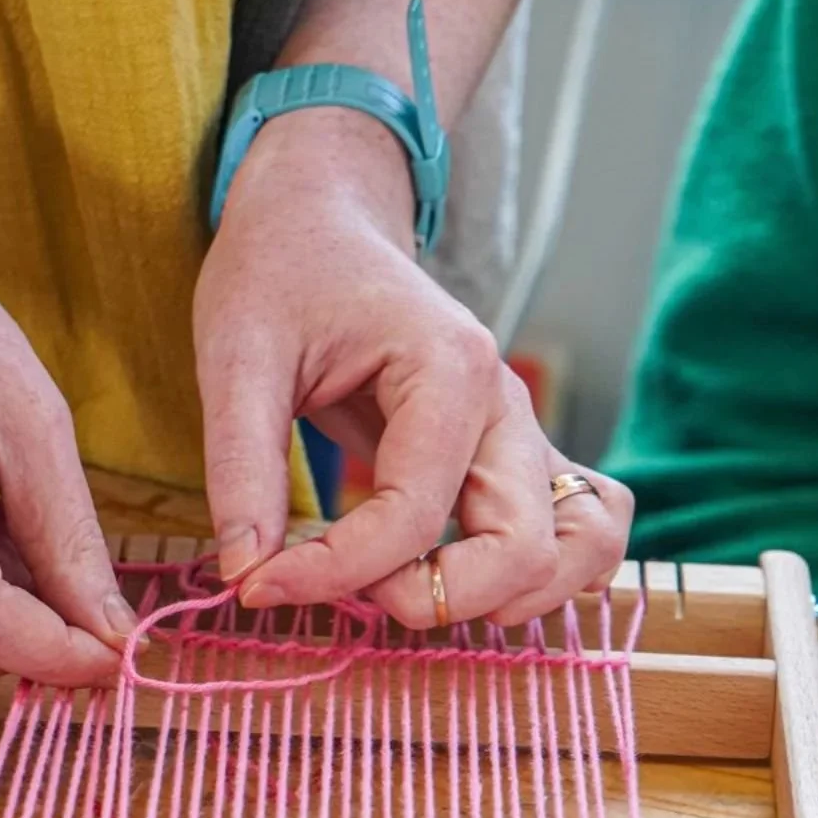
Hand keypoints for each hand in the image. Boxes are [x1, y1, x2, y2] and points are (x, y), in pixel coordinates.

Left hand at [194, 108, 631, 627]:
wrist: (320, 219)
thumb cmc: (280, 274)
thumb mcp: (236, 358)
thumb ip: (242, 469)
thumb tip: (247, 574)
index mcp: (446, 371)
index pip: (409, 515)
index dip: (333, 572)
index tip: (257, 584)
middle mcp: (504, 404)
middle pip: (523, 546)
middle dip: (436, 598)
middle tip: (353, 597)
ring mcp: (519, 430)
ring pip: (582, 544)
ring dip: (512, 597)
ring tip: (415, 596)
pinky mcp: (511, 450)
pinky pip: (581, 521)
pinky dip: (549, 572)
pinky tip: (470, 582)